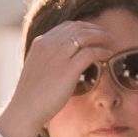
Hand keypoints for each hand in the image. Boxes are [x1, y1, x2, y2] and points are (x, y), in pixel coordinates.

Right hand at [0, 18, 126, 136]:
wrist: (25, 110)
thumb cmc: (31, 95)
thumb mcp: (36, 69)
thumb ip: (49, 58)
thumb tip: (65, 59)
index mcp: (40, 43)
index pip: (67, 26)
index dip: (84, 27)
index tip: (94, 34)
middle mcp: (49, 45)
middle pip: (79, 28)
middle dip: (97, 30)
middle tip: (108, 37)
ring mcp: (59, 55)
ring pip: (87, 36)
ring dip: (103, 37)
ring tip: (112, 43)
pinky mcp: (69, 68)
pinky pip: (92, 52)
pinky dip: (103, 51)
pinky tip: (109, 56)